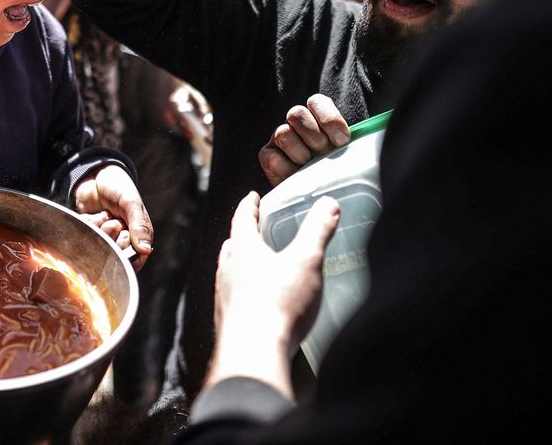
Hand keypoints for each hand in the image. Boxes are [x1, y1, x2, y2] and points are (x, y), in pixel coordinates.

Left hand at [73, 164, 153, 268]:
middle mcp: (123, 239)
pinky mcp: (90, 233)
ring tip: (105, 215)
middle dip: (113, 235)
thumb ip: (139, 226)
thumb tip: (145, 249)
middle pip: (116, 254)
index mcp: (139, 234)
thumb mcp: (131, 203)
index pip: (135, 259)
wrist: (95, 175)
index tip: (123, 235)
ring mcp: (106, 237)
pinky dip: (91, 225)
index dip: (128, 250)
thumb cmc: (118, 187)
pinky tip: (94, 215)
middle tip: (114, 220)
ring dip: (102, 229)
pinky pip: (86, 237)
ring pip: (101, 246)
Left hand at [206, 191, 339, 394]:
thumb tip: (328, 205)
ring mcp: (224, 298)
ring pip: (229, 273)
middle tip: (252, 231)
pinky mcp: (228, 322)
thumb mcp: (306, 261)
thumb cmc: (278, 303)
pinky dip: (244, 293)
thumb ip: (318, 231)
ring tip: (255, 267)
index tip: (252, 198)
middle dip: (242, 236)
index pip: (242, 219)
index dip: (249, 206)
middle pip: (232, 246)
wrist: (253, 354)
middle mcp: (227, 271)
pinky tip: (258, 303)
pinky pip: (234, 300)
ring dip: (240, 266)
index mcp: (243, 250)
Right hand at [258, 94, 350, 185]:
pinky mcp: (267, 156)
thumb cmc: (338, 169)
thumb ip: (350, 143)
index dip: (329, 119)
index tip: (342, 141)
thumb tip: (359, 140)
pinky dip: (287, 169)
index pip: (316, 102)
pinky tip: (299, 177)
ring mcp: (278, 138)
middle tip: (325, 154)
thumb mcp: (347, 152)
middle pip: (296, 114)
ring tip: (312, 167)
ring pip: (283, 133)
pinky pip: (272, 158)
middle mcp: (295, 123)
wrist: (321, 194)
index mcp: (316, 115)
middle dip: (314, 137)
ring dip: (301, 153)